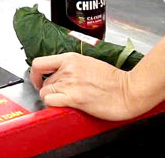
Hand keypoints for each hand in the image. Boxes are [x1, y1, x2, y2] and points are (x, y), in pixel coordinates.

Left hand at [28, 53, 151, 120]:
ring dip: (51, 99)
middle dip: (48, 90)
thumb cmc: (114, 80)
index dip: (34, 74)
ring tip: (65, 102)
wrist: (129, 90)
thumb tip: (62, 75)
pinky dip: (53, 105)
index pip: (39, 63)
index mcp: (71, 58)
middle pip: (43, 81)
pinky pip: (50, 101)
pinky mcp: (74, 98)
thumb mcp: (89, 64)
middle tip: (60, 96)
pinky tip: (63, 106)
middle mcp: (68, 69)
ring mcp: (70, 83)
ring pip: (45, 92)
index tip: (38, 81)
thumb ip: (73, 67)